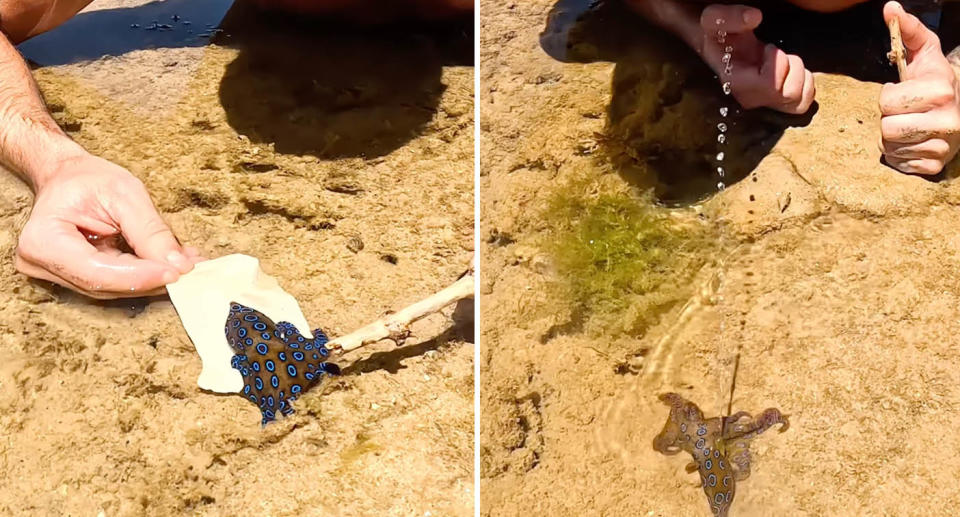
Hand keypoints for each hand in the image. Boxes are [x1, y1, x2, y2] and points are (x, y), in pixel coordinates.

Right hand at [14, 153, 203, 298]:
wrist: (65, 176)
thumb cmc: (87, 179)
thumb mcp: (124, 193)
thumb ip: (150, 231)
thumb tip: (178, 265)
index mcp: (43, 241)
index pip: (97, 273)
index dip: (139, 277)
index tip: (176, 273)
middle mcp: (41, 264)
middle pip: (106, 285)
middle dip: (152, 279)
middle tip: (191, 270)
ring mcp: (55, 274)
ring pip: (113, 288)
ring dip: (152, 279)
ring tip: (186, 264)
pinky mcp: (73, 277)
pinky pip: (113, 282)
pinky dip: (144, 275)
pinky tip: (170, 264)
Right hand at [697, 5, 815, 113]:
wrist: (719, 46)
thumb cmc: (719, 34)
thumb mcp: (716, 21)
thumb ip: (730, 17)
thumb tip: (754, 17)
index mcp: (736, 85)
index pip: (770, 85)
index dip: (777, 62)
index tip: (766, 48)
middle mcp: (750, 100)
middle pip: (789, 95)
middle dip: (791, 67)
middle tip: (777, 55)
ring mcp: (764, 104)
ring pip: (798, 100)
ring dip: (799, 74)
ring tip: (783, 63)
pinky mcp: (776, 104)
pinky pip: (803, 104)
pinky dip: (806, 85)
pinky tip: (792, 73)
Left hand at [878, 1, 959, 174]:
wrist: (959, 110)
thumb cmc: (932, 80)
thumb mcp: (923, 53)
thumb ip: (907, 31)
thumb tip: (889, 8)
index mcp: (942, 90)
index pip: (886, 101)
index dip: (888, 96)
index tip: (903, 92)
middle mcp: (948, 120)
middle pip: (886, 128)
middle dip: (888, 118)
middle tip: (905, 112)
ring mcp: (944, 146)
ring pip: (889, 148)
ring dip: (891, 138)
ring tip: (908, 126)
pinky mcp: (935, 166)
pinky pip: (900, 164)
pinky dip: (900, 156)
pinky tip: (914, 142)